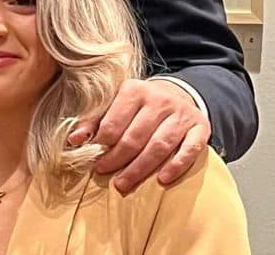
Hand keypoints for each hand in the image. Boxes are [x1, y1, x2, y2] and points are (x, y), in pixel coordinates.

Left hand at [69, 78, 209, 193]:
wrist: (177, 95)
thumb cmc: (139, 104)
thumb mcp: (115, 103)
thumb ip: (94, 120)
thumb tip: (74, 139)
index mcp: (134, 90)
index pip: (114, 121)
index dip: (101, 142)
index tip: (91, 157)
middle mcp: (159, 99)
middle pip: (135, 136)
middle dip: (117, 159)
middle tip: (103, 172)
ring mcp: (182, 114)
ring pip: (159, 146)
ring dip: (140, 168)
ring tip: (123, 183)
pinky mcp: (200, 128)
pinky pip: (189, 150)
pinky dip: (176, 166)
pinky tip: (162, 180)